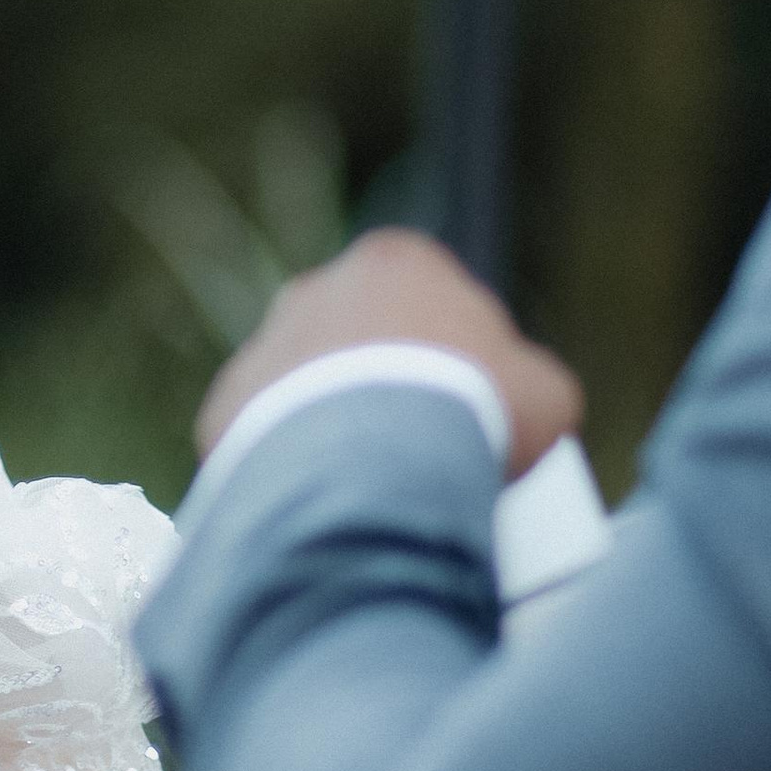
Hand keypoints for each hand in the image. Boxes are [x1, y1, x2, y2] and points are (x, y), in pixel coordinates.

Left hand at [195, 227, 583, 481]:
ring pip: (304, 393)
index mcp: (396, 262)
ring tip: (371, 493)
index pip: (434, 306)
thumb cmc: (472, 411)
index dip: (462, 362)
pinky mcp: (223, 411)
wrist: (371, 465)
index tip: (476, 412)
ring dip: (331, 430)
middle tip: (422, 457)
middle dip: (387, 392)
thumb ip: (529, 384)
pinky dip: (288, 472)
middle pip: (362, 345)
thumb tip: (519, 402)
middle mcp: (316, 290)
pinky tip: (321, 509)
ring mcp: (263, 348)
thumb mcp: (547, 394)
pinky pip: (261, 444)